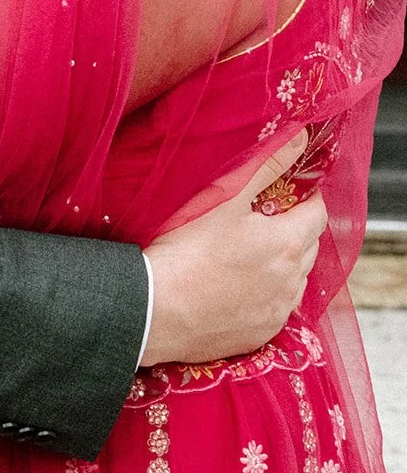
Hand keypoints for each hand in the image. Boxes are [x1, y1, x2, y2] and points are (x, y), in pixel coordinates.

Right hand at [140, 131, 325, 366]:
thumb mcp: (226, 196)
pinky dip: (265, 294)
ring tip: (245, 253)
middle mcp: (291, 281)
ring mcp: (276, 312)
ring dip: (281, 264)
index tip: (286, 191)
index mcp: (288, 243)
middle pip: (308, 246)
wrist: (155, 309)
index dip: (305, 198)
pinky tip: (236, 285)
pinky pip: (274, 309)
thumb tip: (299, 137)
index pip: (317, 213)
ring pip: (293, 280)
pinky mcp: (258, 335)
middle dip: (293, 229)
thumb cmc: (186, 250)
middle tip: (260, 218)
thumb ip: (267, 164)